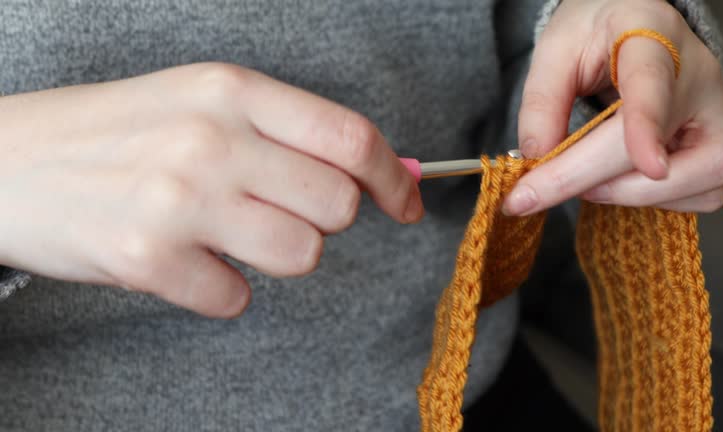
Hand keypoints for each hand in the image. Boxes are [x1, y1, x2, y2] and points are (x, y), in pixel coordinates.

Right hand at [0, 63, 422, 317]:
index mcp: (232, 89)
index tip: (406, 205)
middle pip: (337, 206)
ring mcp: (179, 198)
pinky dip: (220, 288)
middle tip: (278, 212)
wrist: (7, 161)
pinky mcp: (147, 257)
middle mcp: (211, 138)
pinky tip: (184, 260)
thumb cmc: (120, 133)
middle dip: (322, 220)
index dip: (393, 180)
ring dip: (277, 256)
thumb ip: (287, 133)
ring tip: (228, 236)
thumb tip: (379, 174)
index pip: (351, 139)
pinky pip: (237, 298)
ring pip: (302, 255)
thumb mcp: (202, 102)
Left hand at [503, 0, 722, 215]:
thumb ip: (541, 100)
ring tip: (589, 180)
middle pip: (667, 144)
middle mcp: (698, 75)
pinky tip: (622, 182)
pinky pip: (705, 194)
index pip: (653, 80)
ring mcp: (715, 113)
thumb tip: (537, 156)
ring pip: (705, 175)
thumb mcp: (555, 50)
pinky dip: (660, 202)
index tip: (648, 166)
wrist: (628, 29)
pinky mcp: (719, 145)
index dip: (649, 125)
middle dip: (597, 179)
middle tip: (539, 190)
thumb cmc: (593, 37)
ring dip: (635, 195)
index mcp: (651, 35)